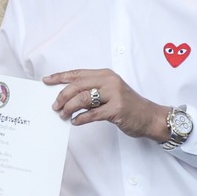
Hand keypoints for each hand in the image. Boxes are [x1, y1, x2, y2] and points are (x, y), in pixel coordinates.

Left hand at [44, 69, 167, 142]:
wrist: (150, 116)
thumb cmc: (128, 105)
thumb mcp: (110, 92)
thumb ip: (92, 91)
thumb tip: (67, 96)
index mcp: (105, 74)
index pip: (77, 73)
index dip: (60, 76)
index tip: (46, 81)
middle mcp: (109, 81)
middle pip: (78, 86)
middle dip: (62, 96)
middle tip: (55, 106)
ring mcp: (114, 95)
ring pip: (83, 98)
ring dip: (69, 108)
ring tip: (63, 115)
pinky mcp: (117, 109)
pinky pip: (92, 114)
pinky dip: (81, 118)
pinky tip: (75, 122)